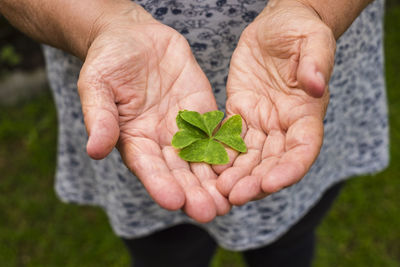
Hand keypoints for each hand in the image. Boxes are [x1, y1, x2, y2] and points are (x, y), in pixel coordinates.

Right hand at [77, 5, 228, 221]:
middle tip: (210, 212)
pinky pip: (218, 133)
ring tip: (230, 200)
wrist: (135, 38)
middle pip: (179, 172)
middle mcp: (162, 141)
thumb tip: (95, 150)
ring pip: (202, 160)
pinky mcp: (203, 113)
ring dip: (215, 181)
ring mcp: (185, 129)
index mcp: (135, 140)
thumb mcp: (96, 85)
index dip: (159, 184)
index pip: (147, 168)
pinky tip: (244, 164)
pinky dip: (230, 149)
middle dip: (194, 193)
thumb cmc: (109, 61)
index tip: (173, 202)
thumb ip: (100, 117)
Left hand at [216, 0, 335, 204]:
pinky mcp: (240, 114)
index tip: (271, 183)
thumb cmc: (298, 30)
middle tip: (235, 196)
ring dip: (236, 176)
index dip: (289, 169)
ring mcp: (261, 122)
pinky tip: (206, 167)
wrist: (274, 29)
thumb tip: (316, 86)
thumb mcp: (311, 39)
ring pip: (249, 157)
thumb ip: (316, 62)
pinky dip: (220, 155)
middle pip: (272, 161)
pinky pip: (229, 139)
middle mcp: (284, 125)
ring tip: (218, 191)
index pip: (302, 148)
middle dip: (256, 182)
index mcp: (306, 113)